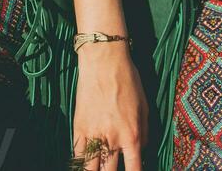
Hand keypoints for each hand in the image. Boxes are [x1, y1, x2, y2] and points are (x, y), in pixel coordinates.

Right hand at [71, 42, 148, 169]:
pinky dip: (79, 164)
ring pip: (91, 170)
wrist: (104, 60)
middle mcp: (113, 139)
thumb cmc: (128, 79)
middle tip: (111, 168)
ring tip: (98, 169)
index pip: (134, 169)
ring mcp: (94, 135)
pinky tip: (83, 166)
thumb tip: (141, 152)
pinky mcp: (79, 128)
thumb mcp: (144, 106)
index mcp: (132, 135)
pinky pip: (77, 156)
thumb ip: (144, 133)